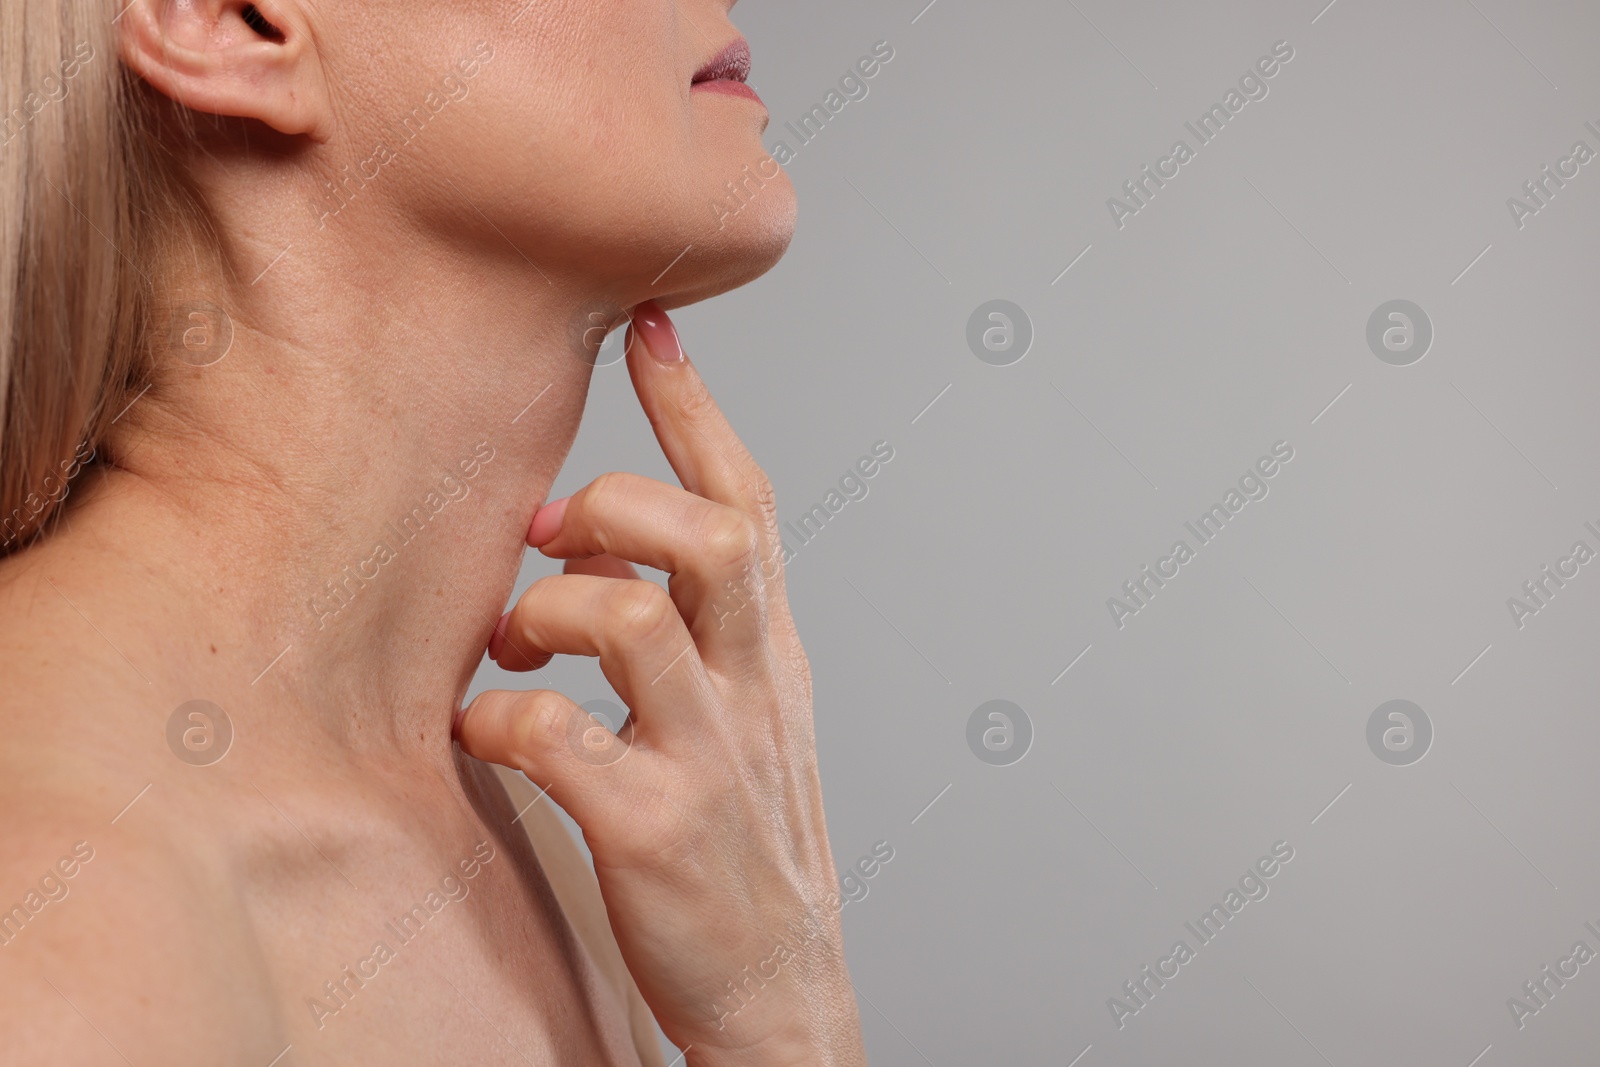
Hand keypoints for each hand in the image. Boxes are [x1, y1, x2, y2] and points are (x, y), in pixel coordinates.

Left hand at [456, 301, 866, 1066]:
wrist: (782, 990)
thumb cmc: (744, 843)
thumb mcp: (745, 717)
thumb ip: (686, 626)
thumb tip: (578, 544)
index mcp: (771, 653)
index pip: (750, 503)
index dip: (694, 408)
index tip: (647, 324)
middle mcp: (754, 689)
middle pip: (715, 534)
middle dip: (619, 503)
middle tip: (552, 534)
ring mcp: (712, 758)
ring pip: (632, 618)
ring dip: (550, 608)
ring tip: (518, 642)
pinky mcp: (657, 830)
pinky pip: (560, 738)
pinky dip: (503, 719)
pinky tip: (490, 734)